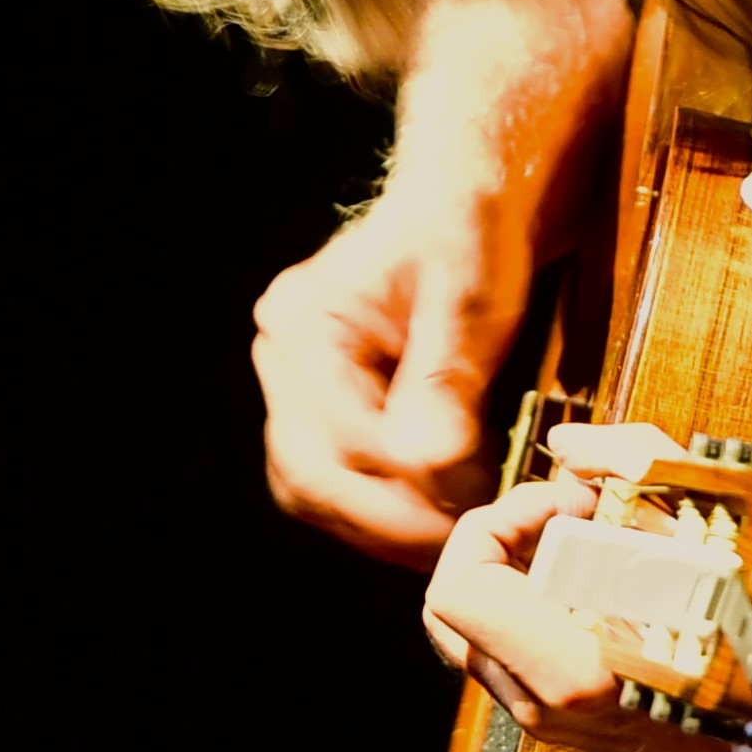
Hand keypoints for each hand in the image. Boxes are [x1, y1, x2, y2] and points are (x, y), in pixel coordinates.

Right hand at [252, 183, 533, 568]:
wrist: (465, 208)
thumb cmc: (468, 233)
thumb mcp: (469, 298)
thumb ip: (444, 379)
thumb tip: (432, 464)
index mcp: (303, 321)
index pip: (334, 432)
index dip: (399, 481)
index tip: (465, 506)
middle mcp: (282, 360)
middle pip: (307, 474)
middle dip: (385, 520)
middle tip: (458, 542)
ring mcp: (297, 390)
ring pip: (314, 491)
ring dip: (380, 527)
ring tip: (450, 538)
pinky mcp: (326, 413)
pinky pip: (336, 483)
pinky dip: (382, 511)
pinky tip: (435, 520)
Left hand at [421, 479, 751, 751]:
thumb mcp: (723, 526)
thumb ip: (636, 462)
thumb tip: (568, 447)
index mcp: (568, 669)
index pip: (458, 587)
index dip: (498, 521)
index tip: (572, 503)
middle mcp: (544, 706)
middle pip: (454, 608)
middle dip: (502, 540)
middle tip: (572, 514)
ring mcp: (552, 722)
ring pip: (483, 630)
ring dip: (524, 568)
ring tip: (599, 540)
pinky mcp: (571, 722)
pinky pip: (519, 650)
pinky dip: (544, 600)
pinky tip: (613, 576)